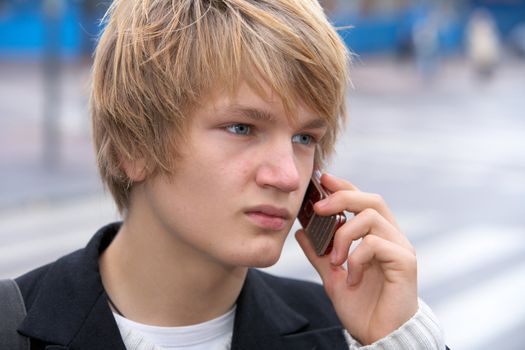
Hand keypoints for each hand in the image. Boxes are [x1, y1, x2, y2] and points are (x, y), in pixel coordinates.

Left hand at [295, 173, 417, 344]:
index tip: (323, 179)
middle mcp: (392, 238)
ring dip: (344, 235)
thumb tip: (301, 232)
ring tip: (334, 260)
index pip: (362, 201)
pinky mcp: (405, 263)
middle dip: (342, 197)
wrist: (379, 337)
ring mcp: (401, 248)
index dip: (344, 187)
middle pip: (371, 200)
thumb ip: (319, 254)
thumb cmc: (362, 307)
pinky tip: (351, 277)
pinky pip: (375, 244)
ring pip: (371, 217)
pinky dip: (356, 258)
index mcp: (377, 237)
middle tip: (318, 208)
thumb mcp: (332, 276)